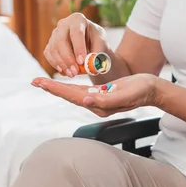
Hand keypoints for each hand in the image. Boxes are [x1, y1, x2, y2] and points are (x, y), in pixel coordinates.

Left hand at [31, 74, 160, 116]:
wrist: (151, 90)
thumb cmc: (140, 91)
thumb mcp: (124, 94)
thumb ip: (105, 99)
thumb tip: (84, 100)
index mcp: (98, 105)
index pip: (72, 96)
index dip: (56, 89)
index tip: (41, 82)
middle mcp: (95, 104)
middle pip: (68, 96)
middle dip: (51, 88)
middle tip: (34, 81)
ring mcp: (97, 100)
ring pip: (72, 93)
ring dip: (57, 87)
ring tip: (42, 82)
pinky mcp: (100, 94)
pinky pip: (80, 90)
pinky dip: (68, 86)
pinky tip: (62, 84)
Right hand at [44, 13, 107, 76]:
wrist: (89, 42)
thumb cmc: (96, 41)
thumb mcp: (101, 44)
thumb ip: (97, 53)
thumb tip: (90, 65)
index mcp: (78, 19)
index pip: (76, 32)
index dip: (78, 47)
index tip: (82, 61)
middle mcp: (63, 24)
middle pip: (61, 40)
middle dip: (68, 58)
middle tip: (75, 72)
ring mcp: (55, 33)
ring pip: (53, 48)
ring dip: (62, 63)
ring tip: (72, 74)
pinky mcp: (50, 43)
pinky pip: (48, 53)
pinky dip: (54, 63)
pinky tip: (63, 71)